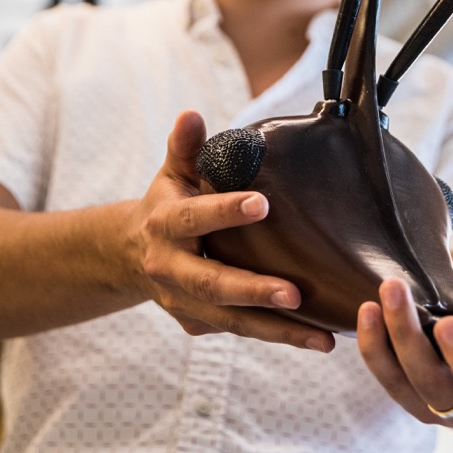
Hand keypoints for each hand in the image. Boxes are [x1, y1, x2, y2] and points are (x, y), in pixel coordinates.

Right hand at [127, 110, 334, 352]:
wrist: (129, 253)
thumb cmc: (167, 202)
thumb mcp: (172, 171)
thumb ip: (185, 146)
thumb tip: (191, 114)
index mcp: (165, 224)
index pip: (196, 218)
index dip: (226, 211)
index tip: (263, 204)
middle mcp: (170, 269)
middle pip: (213, 285)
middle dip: (254, 291)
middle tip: (295, 293)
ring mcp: (183, 302)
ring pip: (232, 322)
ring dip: (277, 331)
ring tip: (323, 338)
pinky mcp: (197, 324)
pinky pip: (239, 331)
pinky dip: (275, 336)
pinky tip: (316, 337)